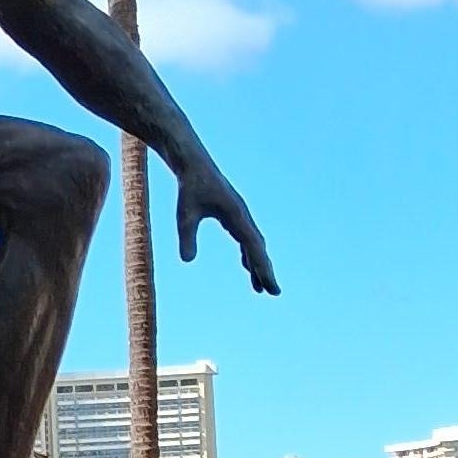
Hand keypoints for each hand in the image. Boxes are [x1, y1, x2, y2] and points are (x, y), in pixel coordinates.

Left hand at [174, 145, 278, 294]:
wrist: (193, 164)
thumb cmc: (189, 187)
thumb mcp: (185, 215)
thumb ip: (187, 237)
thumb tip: (187, 261)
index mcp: (237, 216)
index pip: (254, 248)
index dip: (264, 268)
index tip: (272, 287)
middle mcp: (243, 217)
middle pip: (258, 249)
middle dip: (265, 271)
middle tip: (272, 292)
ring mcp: (240, 216)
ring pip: (253, 245)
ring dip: (257, 265)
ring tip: (260, 288)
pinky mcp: (233, 215)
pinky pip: (245, 239)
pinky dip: (247, 254)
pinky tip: (246, 267)